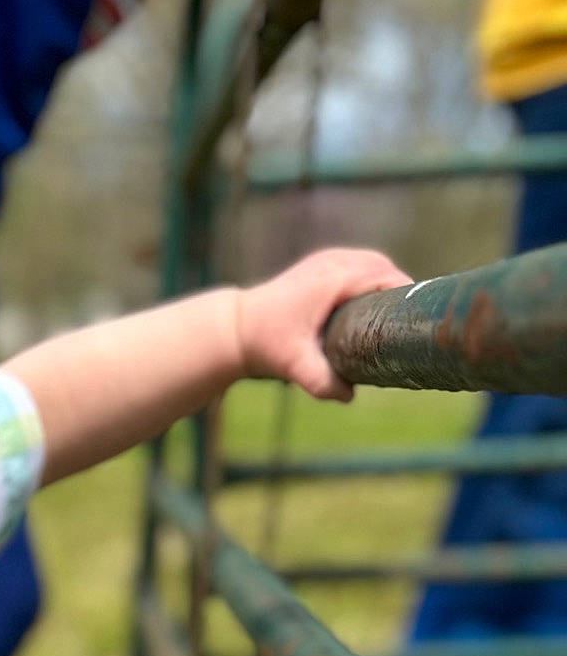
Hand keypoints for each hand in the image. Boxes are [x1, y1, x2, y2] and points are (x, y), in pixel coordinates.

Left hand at [237, 248, 412, 401]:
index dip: (406, 295)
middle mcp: (332, 262)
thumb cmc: (264, 345)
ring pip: (373, 262)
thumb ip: (321, 382)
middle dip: (401, 290)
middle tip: (414, 321)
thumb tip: (348, 396)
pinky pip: (359, 264)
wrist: (235, 328)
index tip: (420, 318)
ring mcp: (326, 259)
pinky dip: (372, 277)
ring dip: (388, 282)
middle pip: (384, 267)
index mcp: (333, 279)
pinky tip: (379, 301)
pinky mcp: (321, 263)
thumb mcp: (293, 365)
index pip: (386, 277)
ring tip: (400, 314)